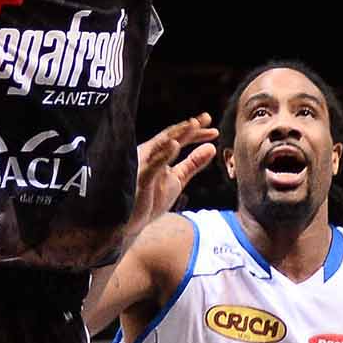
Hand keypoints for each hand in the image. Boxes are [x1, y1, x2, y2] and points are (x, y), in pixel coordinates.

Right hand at [130, 114, 217, 235]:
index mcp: (157, 155)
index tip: (214, 131)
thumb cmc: (149, 200)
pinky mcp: (139, 179)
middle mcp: (148, 156)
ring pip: (160, 146)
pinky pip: (152, 165)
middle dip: (188, 127)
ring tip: (193, 124)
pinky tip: (174, 145)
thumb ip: (193, 164)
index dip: (196, 133)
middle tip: (206, 117)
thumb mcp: (177, 179)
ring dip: (177, 134)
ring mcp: (142, 166)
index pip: (178, 139)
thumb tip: (212, 147)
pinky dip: (163, 155)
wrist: (127, 225)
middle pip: (170, 136)